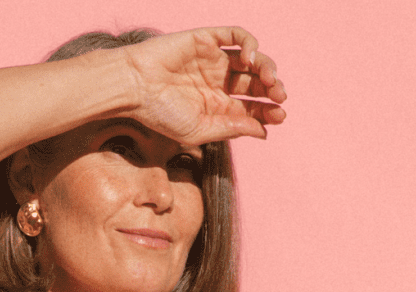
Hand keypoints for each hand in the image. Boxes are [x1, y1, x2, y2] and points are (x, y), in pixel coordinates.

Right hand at [124, 26, 287, 146]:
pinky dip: (249, 45)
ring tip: (268, 79)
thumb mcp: (200, 130)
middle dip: (272, 88)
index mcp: (217, 106)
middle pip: (255, 83)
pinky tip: (248, 60)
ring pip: (252, 59)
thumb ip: (231, 129)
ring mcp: (214, 59)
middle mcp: (218, 82)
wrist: (135, 87)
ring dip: (266, 67)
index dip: (268, 111)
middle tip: (279, 96)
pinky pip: (236, 35)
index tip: (280, 116)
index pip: (251, 107)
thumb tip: (263, 131)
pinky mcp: (207, 39)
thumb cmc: (161, 114)